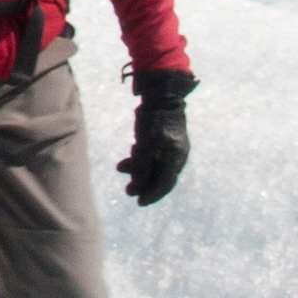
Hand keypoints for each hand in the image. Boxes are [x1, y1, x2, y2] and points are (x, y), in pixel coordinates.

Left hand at [119, 71, 194, 204]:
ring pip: (153, 166)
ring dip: (138, 171)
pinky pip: (151, 156)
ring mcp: (170, 148)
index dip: (152, 194)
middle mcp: (176, 155)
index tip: (139, 202)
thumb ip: (143, 165)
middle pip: (159, 177)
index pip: (165, 183)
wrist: (161, 95)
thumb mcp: (147, 143)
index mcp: (176, 157)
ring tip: (122, 168)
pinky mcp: (162, 140)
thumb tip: (138, 185)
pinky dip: (139, 160)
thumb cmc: (155, 119)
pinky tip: (127, 160)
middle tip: (128, 191)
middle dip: (143, 184)